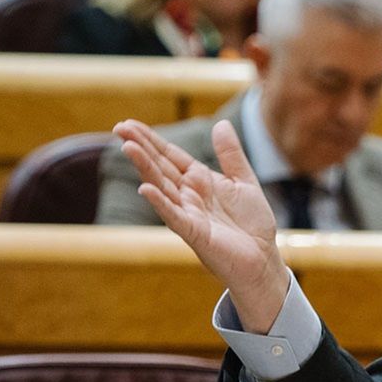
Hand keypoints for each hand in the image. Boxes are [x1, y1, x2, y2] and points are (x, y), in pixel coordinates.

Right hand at [113, 118, 288, 332]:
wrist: (263, 257)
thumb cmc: (252, 223)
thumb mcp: (244, 181)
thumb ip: (231, 155)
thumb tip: (220, 123)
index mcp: (199, 181)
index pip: (170, 156)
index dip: (152, 140)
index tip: (128, 124)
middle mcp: (189, 195)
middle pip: (161, 167)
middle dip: (141, 148)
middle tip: (119, 128)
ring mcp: (188, 213)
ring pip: (162, 187)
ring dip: (145, 168)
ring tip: (128, 147)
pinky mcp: (194, 232)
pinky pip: (174, 216)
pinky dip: (160, 202)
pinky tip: (146, 188)